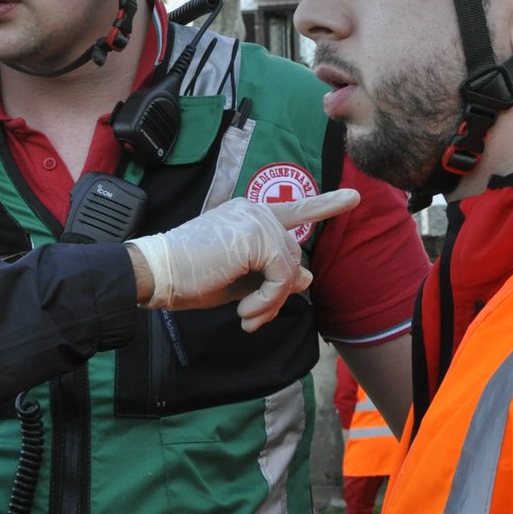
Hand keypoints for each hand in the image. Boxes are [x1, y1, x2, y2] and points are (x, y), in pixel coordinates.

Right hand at [125, 190, 359, 331]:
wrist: (159, 272)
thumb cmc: (190, 276)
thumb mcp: (240, 279)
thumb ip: (273, 274)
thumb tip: (308, 277)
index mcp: (248, 215)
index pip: (294, 210)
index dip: (325, 204)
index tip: (353, 197)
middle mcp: (255, 210)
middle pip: (291, 255)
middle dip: (278, 293)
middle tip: (253, 317)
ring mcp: (256, 219)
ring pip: (289, 268)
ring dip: (271, 302)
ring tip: (247, 316)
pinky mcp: (256, 236)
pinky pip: (282, 276)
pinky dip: (268, 300)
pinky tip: (244, 311)